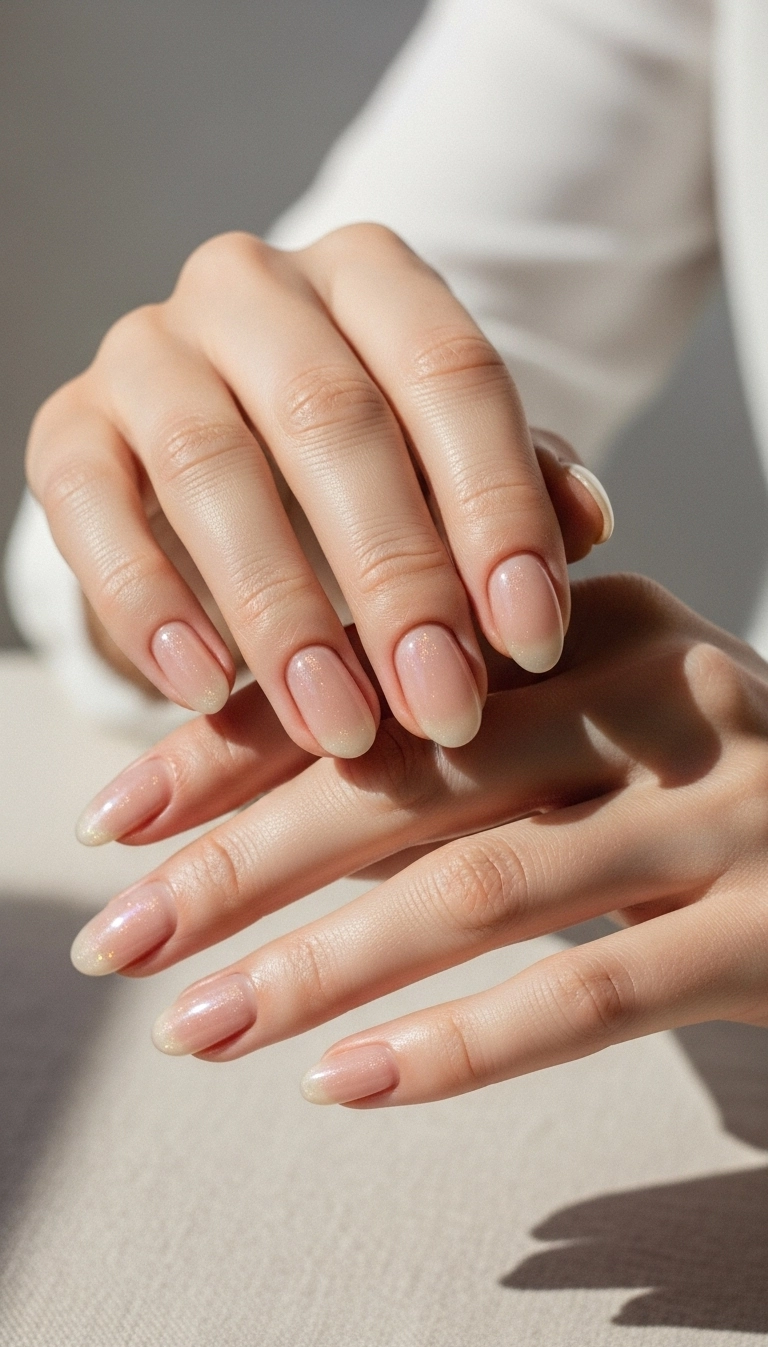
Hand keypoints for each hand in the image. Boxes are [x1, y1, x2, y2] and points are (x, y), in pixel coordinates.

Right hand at [26, 224, 609, 755]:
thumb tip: (590, 525)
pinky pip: (91, 507)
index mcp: (370, 277)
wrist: (216, 472)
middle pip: (333, 418)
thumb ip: (516, 485)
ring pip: (211, 464)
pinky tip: (205, 690)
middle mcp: (252, 286)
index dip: (495, 509)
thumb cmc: (360, 476)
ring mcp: (146, 348)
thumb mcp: (448, 470)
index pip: (451, 373)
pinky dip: (149, 603)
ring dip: (283, 612)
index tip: (531, 641)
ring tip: (339, 725)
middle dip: (396, 578)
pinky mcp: (68, 427)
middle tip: (441, 707)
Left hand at [69, 574, 767, 1105]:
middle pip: (411, 775)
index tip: (116, 821)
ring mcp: (723, 811)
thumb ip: (455, 751)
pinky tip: (346, 1085)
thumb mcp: (590, 733)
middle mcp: (658, 694)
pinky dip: (458, 1044)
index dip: (232, 751)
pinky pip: (590, 993)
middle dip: (242, 862)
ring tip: (198, 1028)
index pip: (377, 679)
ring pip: (483, 889)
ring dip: (320, 966)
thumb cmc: (711, 791)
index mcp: (593, 623)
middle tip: (120, 939)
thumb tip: (259, 815)